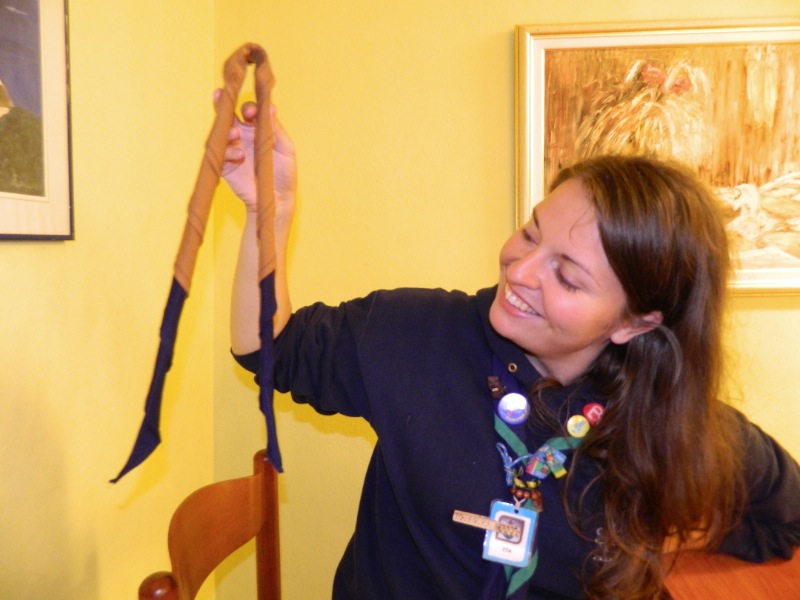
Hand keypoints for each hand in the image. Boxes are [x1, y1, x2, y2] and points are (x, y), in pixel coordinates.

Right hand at [215, 90, 296, 217]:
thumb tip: (270, 107)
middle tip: (224, 102)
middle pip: (230, 117)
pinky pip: (219, 155)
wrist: (276, 200)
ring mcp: (233, 150)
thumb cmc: (284, 174)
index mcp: (258, 130)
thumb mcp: (285, 150)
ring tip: (235, 135)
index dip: (248, 107)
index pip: (249, 112)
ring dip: (227, 131)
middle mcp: (244, 137)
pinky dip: (227, 152)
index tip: (251, 111)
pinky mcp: (225, 166)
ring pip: (222, 133)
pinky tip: (239, 156)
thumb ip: (276, 130)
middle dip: (225, 107)